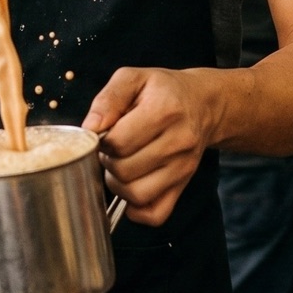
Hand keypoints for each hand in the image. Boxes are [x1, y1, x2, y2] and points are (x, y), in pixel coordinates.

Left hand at [83, 67, 223, 225]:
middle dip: (108, 160)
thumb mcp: (133, 78)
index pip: (118, 142)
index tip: (105, 132)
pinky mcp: (183, 186)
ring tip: (120, 165)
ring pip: (136, 195)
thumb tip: (90, 127)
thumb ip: (108, 99)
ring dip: (117, 184)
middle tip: (111, 148)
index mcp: (164, 110)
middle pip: (124, 170)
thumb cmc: (162, 90)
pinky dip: (136, 209)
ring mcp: (182, 168)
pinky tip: (131, 188)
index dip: (101, 140)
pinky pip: (156, 214)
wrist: (201, 104)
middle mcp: (178, 142)